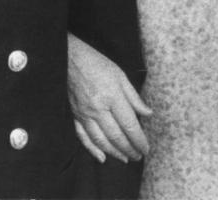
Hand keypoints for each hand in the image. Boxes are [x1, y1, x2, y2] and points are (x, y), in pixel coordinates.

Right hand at [68, 33, 150, 162]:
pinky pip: (83, 137)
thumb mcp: (120, 75)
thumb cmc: (97, 64)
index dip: (139, 140)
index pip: (129, 125)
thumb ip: (134, 97)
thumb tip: (147, 113)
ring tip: (125, 159)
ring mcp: (84, 114)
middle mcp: (98, 108)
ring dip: (114, 153)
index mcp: (112, 96)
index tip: (146, 148)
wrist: (70, 59)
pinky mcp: (74, 116)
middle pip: (116, 136)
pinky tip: (101, 157)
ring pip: (101, 140)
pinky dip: (92, 149)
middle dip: (129, 149)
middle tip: (138, 157)